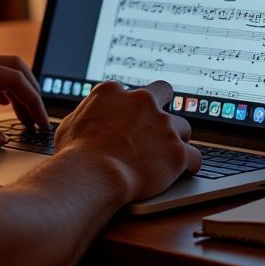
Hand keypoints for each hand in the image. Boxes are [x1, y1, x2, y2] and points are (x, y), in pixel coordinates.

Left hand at [0, 52, 47, 146]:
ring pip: (2, 71)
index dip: (33, 101)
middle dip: (31, 92)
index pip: (15, 80)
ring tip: (24, 116)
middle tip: (38, 119)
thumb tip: (1, 137)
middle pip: (14, 68)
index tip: (41, 122)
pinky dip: (3, 89)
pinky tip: (1, 104)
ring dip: (18, 91)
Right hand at [53, 80, 200, 201]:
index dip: (131, 107)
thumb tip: (88, 118)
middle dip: (164, 105)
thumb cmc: (76, 154)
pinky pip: (195, 156)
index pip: (130, 91)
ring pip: (182, 126)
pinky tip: (184, 172)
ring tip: (166, 156)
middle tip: (158, 124)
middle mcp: (142, 101)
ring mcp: (163, 124)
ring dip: (176, 139)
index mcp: (113, 92)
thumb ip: (86, 115)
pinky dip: (189, 165)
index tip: (131, 119)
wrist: (94, 174)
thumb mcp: (69, 124)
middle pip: (164, 91)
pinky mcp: (177, 150)